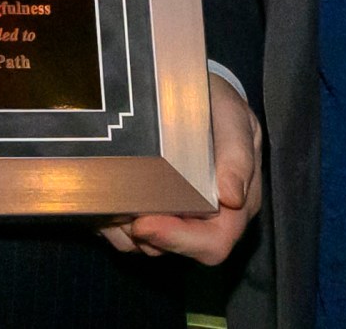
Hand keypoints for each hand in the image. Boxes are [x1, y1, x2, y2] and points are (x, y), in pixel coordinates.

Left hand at [100, 73, 260, 265]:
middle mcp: (211, 220)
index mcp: (237, 206)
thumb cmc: (218, 106)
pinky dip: (114, 225)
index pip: (214, 242)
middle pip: (177, 250)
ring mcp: (182, 220)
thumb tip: (232, 197)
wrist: (197, 94)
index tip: (144, 223)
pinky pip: (132, 237)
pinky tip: (107, 202)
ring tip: (110, 201)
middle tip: (119, 213)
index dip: (178, 239)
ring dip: (124, 230)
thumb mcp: (233, 118)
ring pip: (149, 246)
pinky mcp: (158, 215)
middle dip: (144, 235)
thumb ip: (237, 153)